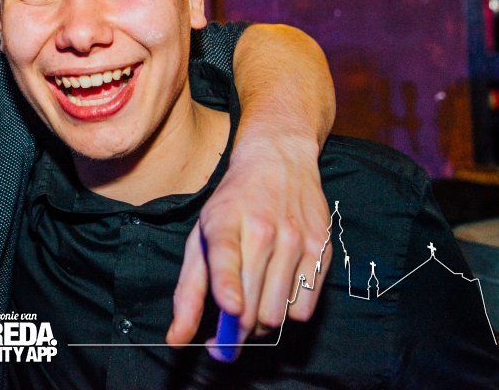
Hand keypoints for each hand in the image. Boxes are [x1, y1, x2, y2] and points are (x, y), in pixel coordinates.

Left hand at [168, 132, 329, 359]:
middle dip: (235, 334)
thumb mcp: (200, 237)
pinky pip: (305, 310)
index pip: (226, 256)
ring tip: (251, 309)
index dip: (228, 286)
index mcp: (224, 220)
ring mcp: (296, 240)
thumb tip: (176, 340)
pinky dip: (288, 315)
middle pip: (254, 306)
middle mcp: (264, 229)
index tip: (231, 308)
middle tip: (224, 337)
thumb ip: (188, 291)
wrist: (279, 159)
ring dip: (261, 326)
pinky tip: (276, 295)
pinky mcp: (322, 250)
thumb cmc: (232, 204)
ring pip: (279, 315)